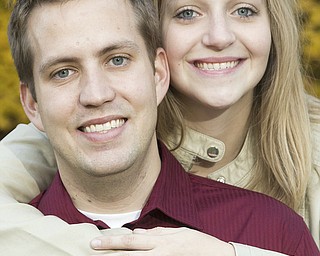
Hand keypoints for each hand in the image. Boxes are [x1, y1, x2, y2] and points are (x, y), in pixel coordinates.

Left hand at [90, 227, 235, 255]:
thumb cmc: (198, 243)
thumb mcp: (178, 232)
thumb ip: (157, 233)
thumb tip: (137, 233)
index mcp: (162, 241)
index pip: (132, 242)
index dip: (113, 242)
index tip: (96, 242)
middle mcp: (160, 253)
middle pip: (130, 254)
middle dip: (110, 252)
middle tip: (92, 248)